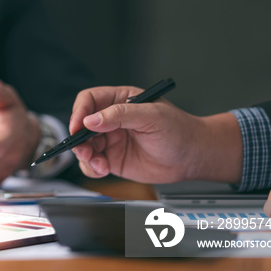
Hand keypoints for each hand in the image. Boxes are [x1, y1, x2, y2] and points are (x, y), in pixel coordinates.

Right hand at [70, 86, 242, 183]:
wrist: (193, 157)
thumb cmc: (179, 131)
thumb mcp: (151, 117)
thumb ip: (120, 115)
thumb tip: (91, 120)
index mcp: (120, 100)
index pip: (89, 100)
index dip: (79, 112)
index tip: (78, 127)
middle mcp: (112, 119)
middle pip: (81, 125)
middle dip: (79, 139)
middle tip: (85, 150)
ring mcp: (111, 140)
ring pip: (84, 146)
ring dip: (86, 156)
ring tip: (99, 164)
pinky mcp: (113, 159)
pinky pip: (92, 164)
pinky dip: (92, 168)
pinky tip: (103, 170)